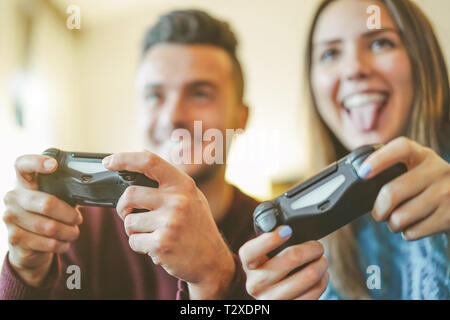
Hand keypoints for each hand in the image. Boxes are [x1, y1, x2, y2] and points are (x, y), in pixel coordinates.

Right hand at [2, 155, 82, 286]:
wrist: (26, 246)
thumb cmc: (44, 216)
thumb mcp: (52, 199)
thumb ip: (61, 191)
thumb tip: (86, 189)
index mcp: (23, 183)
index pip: (22, 165)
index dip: (37, 162)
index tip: (54, 164)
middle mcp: (13, 197)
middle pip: (47, 203)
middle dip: (69, 214)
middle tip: (78, 219)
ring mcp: (10, 218)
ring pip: (49, 226)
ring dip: (68, 232)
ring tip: (73, 232)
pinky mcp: (15, 238)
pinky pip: (47, 242)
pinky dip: (62, 244)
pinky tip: (64, 243)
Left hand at [103, 150, 234, 298]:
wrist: (212, 260)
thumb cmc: (197, 226)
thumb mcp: (191, 195)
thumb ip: (169, 178)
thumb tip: (143, 153)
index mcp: (183, 185)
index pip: (149, 162)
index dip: (124, 159)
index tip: (108, 162)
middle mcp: (177, 200)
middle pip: (129, 195)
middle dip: (123, 207)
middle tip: (129, 213)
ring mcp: (170, 222)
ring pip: (129, 222)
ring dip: (134, 230)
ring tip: (152, 233)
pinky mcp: (161, 244)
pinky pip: (133, 241)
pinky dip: (140, 245)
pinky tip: (157, 246)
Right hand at [239, 226, 328, 299]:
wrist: (269, 296)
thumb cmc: (269, 268)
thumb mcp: (263, 254)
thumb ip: (270, 239)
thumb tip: (287, 226)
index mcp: (248, 263)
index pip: (252, 250)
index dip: (271, 238)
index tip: (287, 230)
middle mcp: (255, 283)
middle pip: (291, 258)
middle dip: (312, 247)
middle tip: (317, 246)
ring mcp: (271, 299)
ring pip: (309, 275)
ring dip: (321, 264)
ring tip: (321, 260)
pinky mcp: (287, 308)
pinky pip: (315, 292)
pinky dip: (323, 281)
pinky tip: (321, 276)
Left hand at [358, 137, 449, 239]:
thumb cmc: (430, 188)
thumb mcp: (419, 170)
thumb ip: (396, 170)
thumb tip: (361, 178)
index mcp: (424, 155)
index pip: (401, 148)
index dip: (379, 159)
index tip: (362, 173)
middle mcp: (438, 170)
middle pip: (392, 192)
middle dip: (378, 210)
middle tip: (379, 214)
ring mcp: (447, 193)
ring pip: (399, 217)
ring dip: (393, 224)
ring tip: (400, 220)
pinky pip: (412, 231)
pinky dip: (408, 233)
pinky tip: (416, 225)